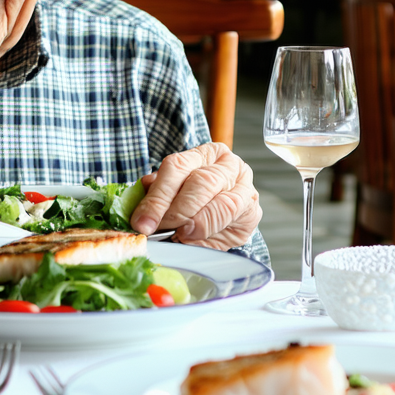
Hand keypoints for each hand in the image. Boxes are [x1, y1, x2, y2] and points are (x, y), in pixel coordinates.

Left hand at [128, 142, 261, 249]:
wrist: (221, 205)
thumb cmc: (191, 195)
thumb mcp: (171, 188)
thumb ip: (157, 192)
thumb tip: (141, 205)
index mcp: (205, 153)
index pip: (177, 167)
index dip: (158, 197)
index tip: (142, 222)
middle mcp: (229, 165)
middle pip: (202, 183)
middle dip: (176, 212)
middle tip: (159, 231)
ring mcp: (245, 188)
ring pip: (222, 205)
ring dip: (196, 225)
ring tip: (179, 236)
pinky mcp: (253, 213)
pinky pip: (232, 225)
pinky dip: (210, 236)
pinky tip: (195, 241)